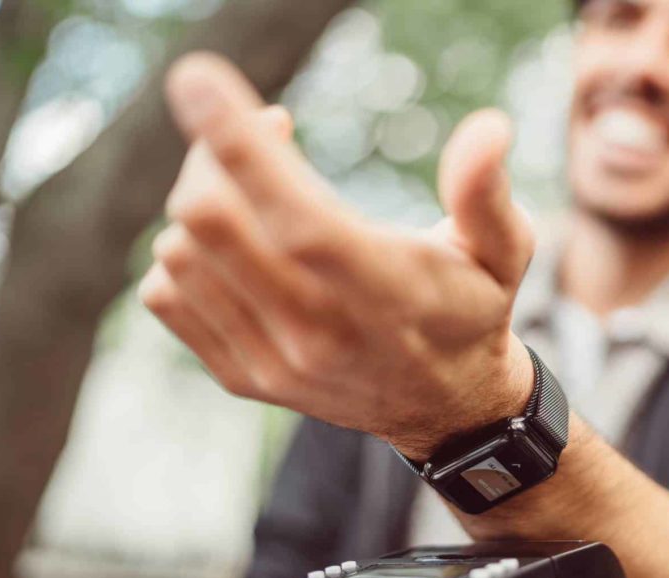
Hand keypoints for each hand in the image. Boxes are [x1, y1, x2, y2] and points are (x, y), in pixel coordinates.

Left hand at [141, 53, 535, 459]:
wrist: (446, 407)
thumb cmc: (472, 309)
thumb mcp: (503, 252)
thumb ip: (486, 192)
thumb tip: (489, 128)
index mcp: (387, 296)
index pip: (299, 218)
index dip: (240, 146)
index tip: (197, 79)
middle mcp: (320, 336)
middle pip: (212, 222)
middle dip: (217, 153)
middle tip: (267, 131)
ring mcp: (273, 362)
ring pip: (180, 254)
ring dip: (204, 199)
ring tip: (257, 189)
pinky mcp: (241, 376)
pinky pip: (166, 296)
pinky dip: (184, 252)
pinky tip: (237, 242)